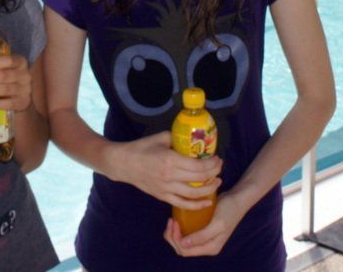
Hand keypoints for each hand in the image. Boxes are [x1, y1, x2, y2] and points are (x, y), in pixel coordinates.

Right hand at [107, 131, 221, 208]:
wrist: (123, 164)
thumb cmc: (142, 148)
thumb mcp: (161, 138)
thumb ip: (178, 139)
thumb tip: (192, 139)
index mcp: (170, 160)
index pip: (198, 166)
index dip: (212, 163)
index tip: (218, 158)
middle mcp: (170, 176)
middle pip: (199, 179)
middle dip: (214, 173)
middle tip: (219, 167)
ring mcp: (166, 189)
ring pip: (194, 194)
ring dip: (209, 189)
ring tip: (217, 182)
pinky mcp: (163, 197)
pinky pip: (183, 204)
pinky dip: (197, 205)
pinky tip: (207, 201)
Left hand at [163, 192, 247, 256]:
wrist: (237, 199)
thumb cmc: (229, 210)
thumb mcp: (217, 224)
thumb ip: (202, 237)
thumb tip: (183, 245)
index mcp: (210, 248)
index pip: (185, 251)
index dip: (176, 239)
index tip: (175, 222)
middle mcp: (206, 246)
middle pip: (181, 248)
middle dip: (172, 236)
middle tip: (171, 220)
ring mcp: (203, 239)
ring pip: (182, 242)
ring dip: (174, 233)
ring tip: (172, 219)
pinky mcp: (201, 230)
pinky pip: (186, 233)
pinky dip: (179, 228)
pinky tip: (176, 217)